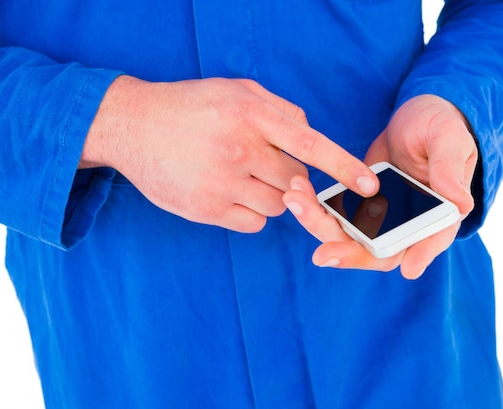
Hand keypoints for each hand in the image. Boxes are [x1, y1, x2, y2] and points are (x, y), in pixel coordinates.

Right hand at [80, 76, 377, 231]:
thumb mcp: (236, 90)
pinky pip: (254, 224)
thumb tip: (310, 131)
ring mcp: (222, 183)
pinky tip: (231, 192)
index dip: (344, 166)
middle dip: (294, 180)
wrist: (132, 126)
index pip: (310, 145)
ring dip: (273, 197)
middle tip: (269, 166)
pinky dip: (253, 213)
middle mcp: (239, 150)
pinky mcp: (206, 210)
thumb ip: (280, 109)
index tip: (369, 185)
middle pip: (296, 183)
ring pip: (278, 207)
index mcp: (251, 115)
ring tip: (243, 176)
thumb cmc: (191, 106)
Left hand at [283, 94, 477, 277]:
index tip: (407, 268)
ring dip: (321, 226)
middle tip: (321, 254)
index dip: (420, 255)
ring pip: (349, 236)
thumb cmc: (441, 126)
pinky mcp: (357, 204)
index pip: (431, 241)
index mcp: (438, 214)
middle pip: (379, 251)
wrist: (415, 118)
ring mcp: (380, 217)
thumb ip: (449, 169)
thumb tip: (460, 203)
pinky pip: (334, 215)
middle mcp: (407, 224)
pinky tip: (297, 192)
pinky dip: (314, 208)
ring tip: (295, 202)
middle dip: (348, 253)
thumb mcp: (449, 139)